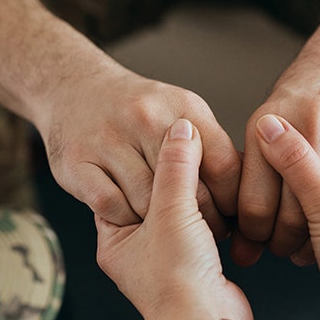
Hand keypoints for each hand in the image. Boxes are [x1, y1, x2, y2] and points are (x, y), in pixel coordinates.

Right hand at [40, 64, 241, 234]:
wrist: (71, 87)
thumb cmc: (135, 109)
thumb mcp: (181, 111)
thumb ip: (210, 146)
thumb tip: (248, 187)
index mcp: (184, 108)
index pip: (224, 167)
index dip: (232, 202)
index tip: (234, 219)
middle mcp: (147, 120)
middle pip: (189, 192)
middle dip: (202, 220)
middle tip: (205, 232)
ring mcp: (110, 141)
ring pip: (149, 204)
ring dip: (160, 224)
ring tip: (169, 228)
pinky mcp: (78, 164)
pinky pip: (112, 208)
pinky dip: (125, 218)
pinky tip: (132, 217)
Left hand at [95, 118, 252, 319]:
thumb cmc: (177, 280)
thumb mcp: (172, 212)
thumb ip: (176, 167)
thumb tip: (182, 128)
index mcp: (115, 239)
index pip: (119, 186)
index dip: (139, 160)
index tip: (158, 135)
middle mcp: (137, 250)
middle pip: (152, 197)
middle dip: (173, 175)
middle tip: (189, 146)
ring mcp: (168, 258)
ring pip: (180, 212)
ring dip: (197, 195)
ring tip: (211, 172)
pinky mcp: (197, 264)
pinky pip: (202, 228)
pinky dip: (213, 214)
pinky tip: (225, 200)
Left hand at [235, 53, 319, 266]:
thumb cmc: (303, 108)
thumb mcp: (266, 129)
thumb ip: (253, 181)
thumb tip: (240, 251)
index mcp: (270, 121)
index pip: (256, 203)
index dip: (256, 235)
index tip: (259, 245)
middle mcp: (313, 117)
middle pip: (297, 210)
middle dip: (289, 240)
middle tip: (287, 250)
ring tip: (316, 239)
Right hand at [252, 113, 319, 319]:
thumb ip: (297, 163)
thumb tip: (269, 124)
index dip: (307, 142)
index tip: (275, 140)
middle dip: (296, 182)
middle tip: (267, 177)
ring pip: (319, 204)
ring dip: (293, 210)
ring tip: (271, 215)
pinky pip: (315, 228)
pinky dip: (297, 231)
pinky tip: (280, 235)